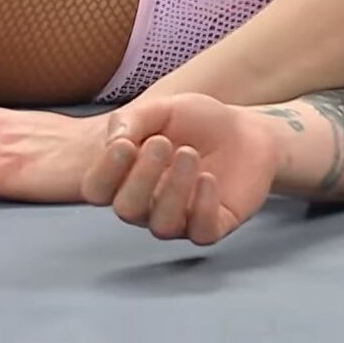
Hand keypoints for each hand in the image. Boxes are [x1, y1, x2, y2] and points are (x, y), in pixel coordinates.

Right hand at [81, 94, 280, 244]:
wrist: (245, 130)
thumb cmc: (197, 122)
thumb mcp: (163, 110)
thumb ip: (133, 119)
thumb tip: (114, 140)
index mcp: (126, 178)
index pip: (98, 190)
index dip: (105, 171)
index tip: (125, 143)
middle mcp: (147, 205)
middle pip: (126, 210)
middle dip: (141, 177)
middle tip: (162, 143)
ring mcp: (180, 220)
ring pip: (162, 225)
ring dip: (173, 189)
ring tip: (190, 154)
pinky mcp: (213, 226)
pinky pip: (201, 233)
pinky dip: (203, 207)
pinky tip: (208, 179)